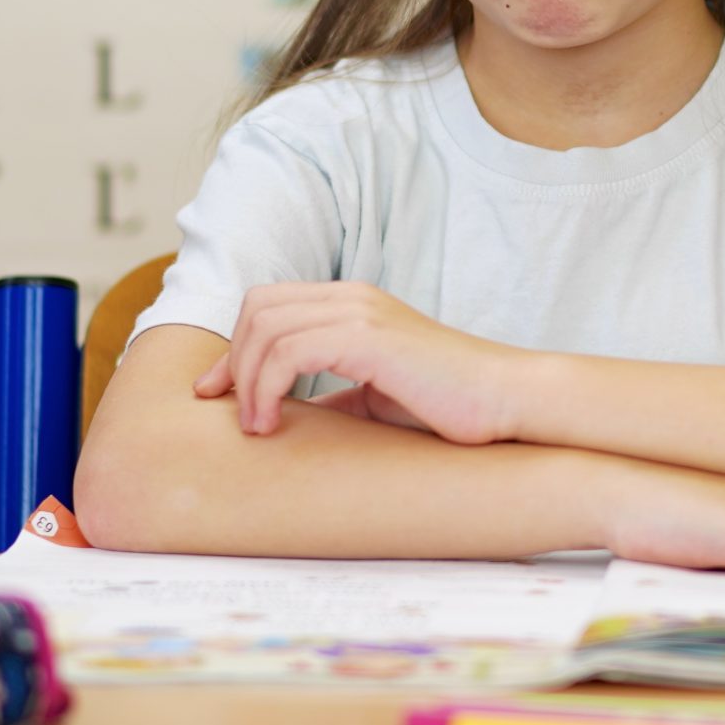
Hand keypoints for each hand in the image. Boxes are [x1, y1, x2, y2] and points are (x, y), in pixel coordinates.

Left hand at [194, 284, 524, 443]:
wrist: (506, 401)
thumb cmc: (450, 405)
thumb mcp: (376, 398)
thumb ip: (335, 397)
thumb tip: (292, 420)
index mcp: (353, 303)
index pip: (268, 304)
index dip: (235, 348)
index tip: (219, 394)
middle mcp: (353, 297)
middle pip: (257, 309)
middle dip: (232, 362)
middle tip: (234, 413)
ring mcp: (361, 313)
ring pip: (266, 327)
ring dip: (247, 380)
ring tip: (258, 427)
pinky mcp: (369, 338)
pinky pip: (288, 351)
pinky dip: (266, 387)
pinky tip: (273, 423)